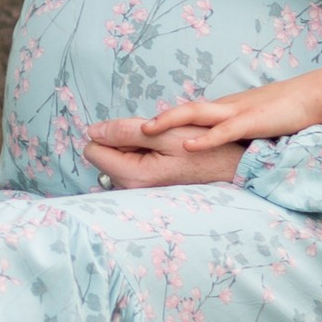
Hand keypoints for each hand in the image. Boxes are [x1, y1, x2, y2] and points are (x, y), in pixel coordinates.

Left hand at [82, 114, 251, 189]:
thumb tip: (92, 131)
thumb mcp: (164, 132)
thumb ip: (124, 131)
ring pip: (116, 158)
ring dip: (133, 147)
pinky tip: (162, 156)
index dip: (109, 133)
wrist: (229, 170)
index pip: (93, 149)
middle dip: (122, 141)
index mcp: (133, 175)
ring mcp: (137, 190)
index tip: (135, 133)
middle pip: (104, 154)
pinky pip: (128, 165)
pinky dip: (140, 155)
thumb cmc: (201, 150)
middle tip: (154, 141)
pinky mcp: (144, 188)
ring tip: (161, 148)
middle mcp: (130, 188)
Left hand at [138, 72, 321, 147]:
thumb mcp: (245, 118)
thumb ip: (223, 126)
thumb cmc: (279, 111)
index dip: (155, 124)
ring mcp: (235, 112)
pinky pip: (224, 130)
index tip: (129, 134)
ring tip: (145, 130)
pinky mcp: (252, 120)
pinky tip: (188, 144)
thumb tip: (201, 139)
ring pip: (194, 114)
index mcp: (217, 110)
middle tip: (123, 129)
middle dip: (151, 121)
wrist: (310, 95)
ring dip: (168, 121)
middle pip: (179, 112)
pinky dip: (205, 137)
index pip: (181, 115)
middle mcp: (220, 108)